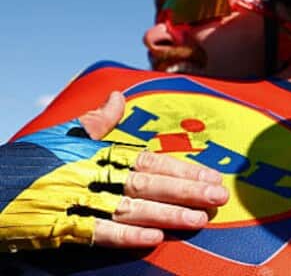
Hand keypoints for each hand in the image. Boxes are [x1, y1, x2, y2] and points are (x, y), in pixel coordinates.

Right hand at [0, 91, 230, 250]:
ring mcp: (70, 200)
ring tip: (199, 219)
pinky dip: (123, 236)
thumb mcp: (61, 137)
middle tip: (219, 197)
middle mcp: (85, 173)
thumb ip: (96, 122)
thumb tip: (119, 98)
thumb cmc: (25, 163)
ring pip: (127, 207)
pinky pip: (93, 232)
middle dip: (185, 190)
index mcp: (92, 152)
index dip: (182, 169)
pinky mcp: (52, 227)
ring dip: (165, 214)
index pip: (147, 159)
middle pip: (145, 182)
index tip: (212, 177)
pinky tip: (153, 239)